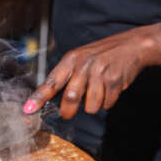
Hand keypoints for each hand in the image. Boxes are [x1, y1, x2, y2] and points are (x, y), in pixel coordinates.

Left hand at [24, 30, 148, 118]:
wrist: (132, 46)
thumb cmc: (102, 54)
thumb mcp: (81, 58)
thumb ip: (67, 76)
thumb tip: (52, 99)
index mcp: (71, 59)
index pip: (51, 82)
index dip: (39, 98)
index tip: (28, 109)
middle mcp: (84, 65)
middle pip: (71, 98)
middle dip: (68, 111)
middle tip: (67, 113)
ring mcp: (100, 73)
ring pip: (90, 106)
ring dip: (93, 106)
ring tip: (98, 93)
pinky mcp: (114, 81)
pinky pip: (106, 104)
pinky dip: (107, 102)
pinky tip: (110, 89)